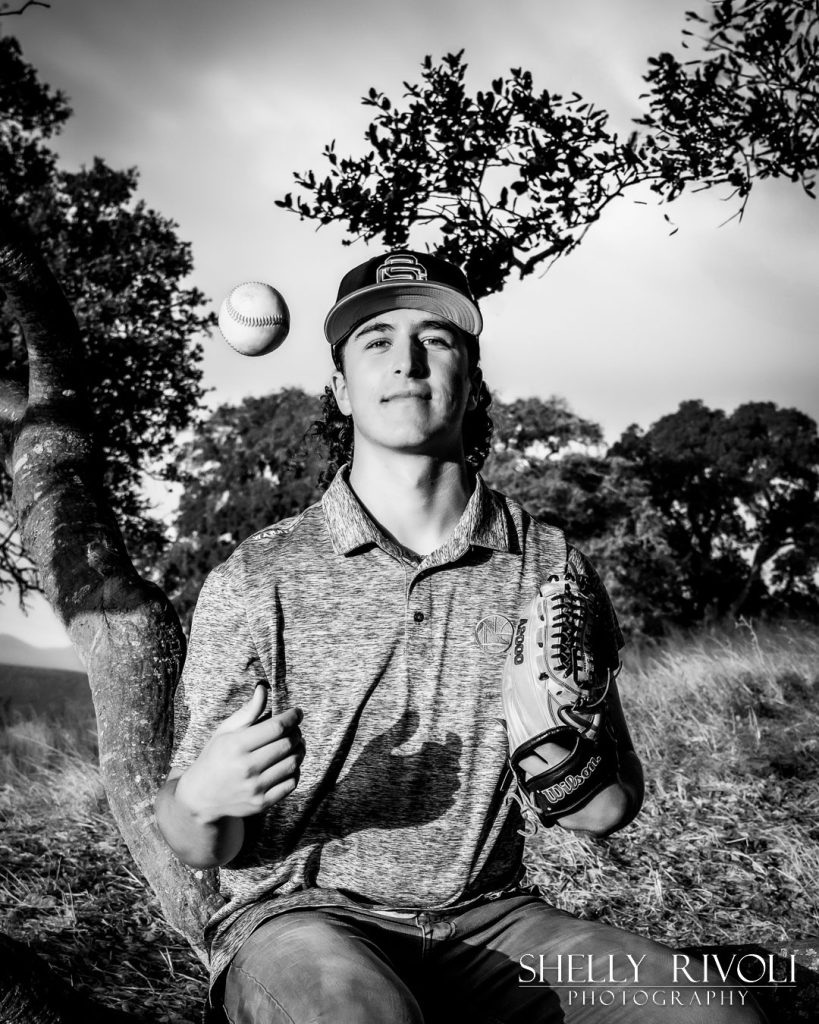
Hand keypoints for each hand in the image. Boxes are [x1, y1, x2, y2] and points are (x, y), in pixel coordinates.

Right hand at [175, 683, 303, 823]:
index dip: (292, 717)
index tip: (297, 712)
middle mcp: (246, 768)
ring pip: (293, 763)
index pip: (276, 727)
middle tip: (296, 729)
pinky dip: (295, 770)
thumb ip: (248, 711)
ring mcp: (254, 788)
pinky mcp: (261, 803)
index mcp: (236, 746)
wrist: (201, 797)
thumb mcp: (225, 731)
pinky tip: (289, 763)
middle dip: (297, 732)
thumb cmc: (215, 757)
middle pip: (287, 744)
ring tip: (296, 744)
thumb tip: (263, 689)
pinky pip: (291, 783)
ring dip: (300, 750)